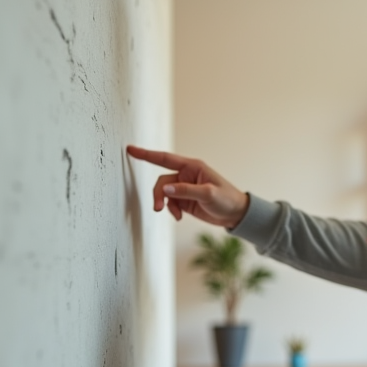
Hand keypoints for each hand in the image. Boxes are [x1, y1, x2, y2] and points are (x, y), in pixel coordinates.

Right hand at [125, 145, 250, 227]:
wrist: (236, 214)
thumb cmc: (227, 199)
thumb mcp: (208, 194)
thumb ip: (186, 191)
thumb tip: (165, 189)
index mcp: (192, 167)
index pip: (165, 158)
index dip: (146, 154)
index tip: (130, 149)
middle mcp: (186, 175)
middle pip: (162, 181)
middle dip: (159, 194)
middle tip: (158, 208)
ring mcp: (184, 188)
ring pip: (164, 193)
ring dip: (165, 204)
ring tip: (175, 215)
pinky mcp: (184, 200)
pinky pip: (170, 203)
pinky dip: (171, 211)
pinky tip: (179, 217)